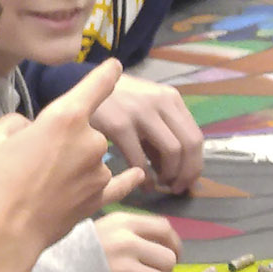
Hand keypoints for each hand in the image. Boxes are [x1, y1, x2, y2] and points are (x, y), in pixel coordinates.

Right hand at [0, 60, 142, 259]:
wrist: (1, 234)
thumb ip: (16, 123)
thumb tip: (29, 129)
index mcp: (65, 117)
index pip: (96, 86)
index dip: (106, 73)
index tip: (116, 66)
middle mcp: (91, 140)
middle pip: (85, 129)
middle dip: (65, 138)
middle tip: (34, 159)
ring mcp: (98, 171)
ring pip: (92, 157)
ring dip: (76, 163)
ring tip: (43, 184)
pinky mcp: (99, 198)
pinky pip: (118, 183)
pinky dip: (125, 179)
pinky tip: (137, 175)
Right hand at [90, 74, 204, 194]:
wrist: (76, 83)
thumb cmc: (115, 101)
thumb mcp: (145, 108)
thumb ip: (161, 132)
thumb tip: (179, 168)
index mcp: (171, 98)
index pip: (196, 136)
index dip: (195, 164)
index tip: (188, 181)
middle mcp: (161, 102)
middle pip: (190, 144)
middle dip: (188, 172)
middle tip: (177, 188)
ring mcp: (141, 112)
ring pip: (172, 151)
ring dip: (170, 175)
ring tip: (161, 185)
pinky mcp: (119, 124)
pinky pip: (140, 159)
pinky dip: (145, 178)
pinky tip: (143, 186)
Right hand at [94, 212, 181, 271]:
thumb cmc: (80, 249)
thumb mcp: (106, 226)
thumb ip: (135, 229)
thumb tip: (168, 242)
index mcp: (124, 223)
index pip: (165, 229)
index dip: (175, 244)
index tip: (174, 254)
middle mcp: (126, 243)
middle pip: (168, 259)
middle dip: (163, 271)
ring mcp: (122, 270)